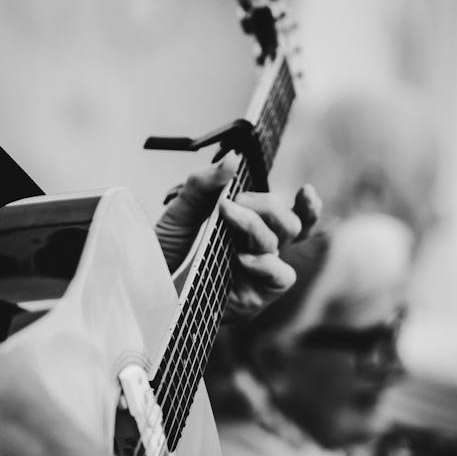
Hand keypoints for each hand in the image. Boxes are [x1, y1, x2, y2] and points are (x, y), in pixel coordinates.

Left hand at [154, 158, 320, 318]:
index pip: (291, 215)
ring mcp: (258, 273)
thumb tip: (232, 159)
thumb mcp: (181, 210)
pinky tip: (242, 258)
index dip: (308, 205)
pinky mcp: (255, 296)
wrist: (148, 284)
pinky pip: (281, 275)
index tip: (305, 190)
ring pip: (280, 242)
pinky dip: (265, 263)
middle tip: (232, 202)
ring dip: (255, 224)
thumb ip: (205, 183)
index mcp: (249, 227)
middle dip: (267, 205)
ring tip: (226, 217)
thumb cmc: (167, 252)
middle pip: (289, 223)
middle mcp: (258, 249)